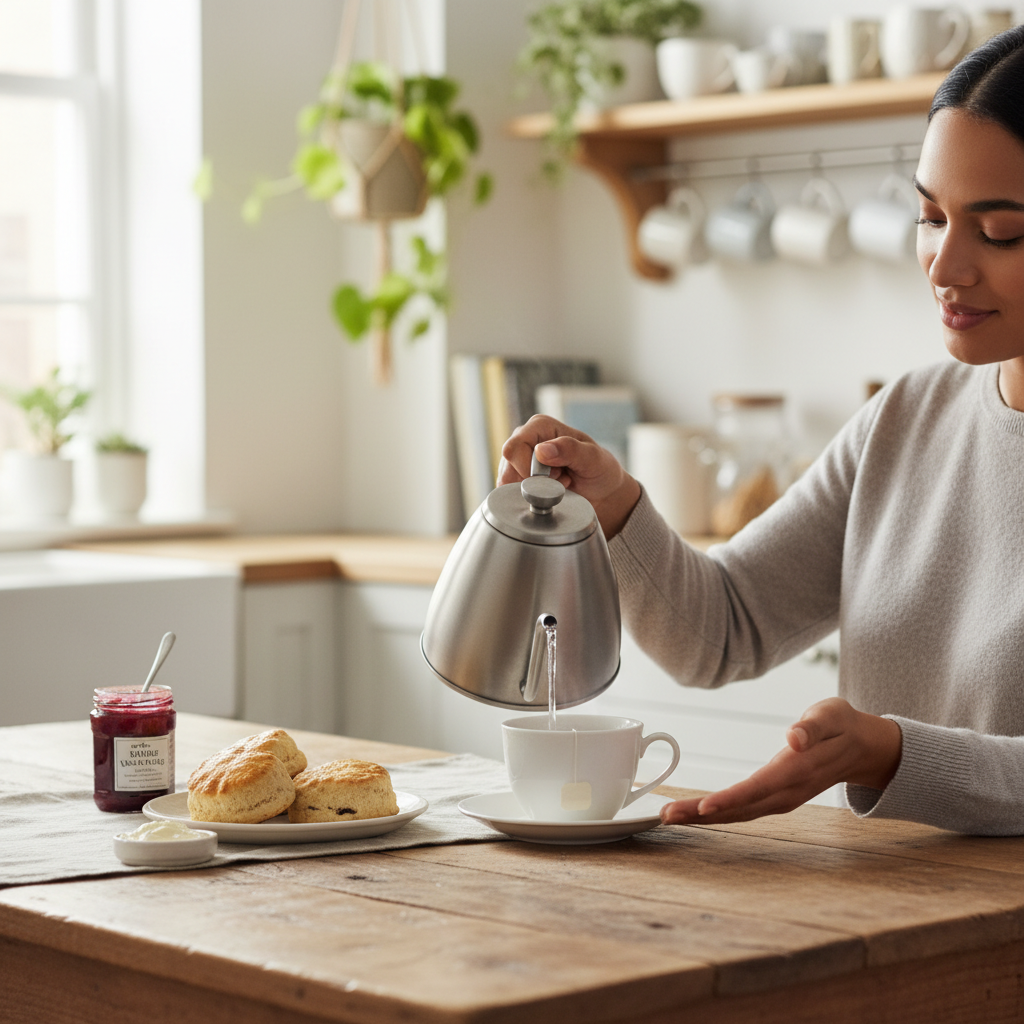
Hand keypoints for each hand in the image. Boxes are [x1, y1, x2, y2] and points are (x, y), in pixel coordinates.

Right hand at [498, 415, 641, 538]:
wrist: (602, 492)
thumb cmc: (599, 470)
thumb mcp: (593, 458)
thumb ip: (570, 450)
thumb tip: (541, 450)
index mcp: (540, 426)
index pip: (515, 447)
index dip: (527, 468)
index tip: (553, 477)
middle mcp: (525, 439)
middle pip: (508, 466)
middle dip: (533, 482)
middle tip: (559, 481)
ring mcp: (519, 459)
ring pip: (507, 482)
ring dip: (533, 491)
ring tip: (556, 486)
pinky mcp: (517, 478)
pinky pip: (510, 493)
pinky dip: (530, 499)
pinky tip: (548, 494)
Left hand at [660, 697, 902, 825]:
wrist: (861, 747)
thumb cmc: (841, 724)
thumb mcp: (832, 714)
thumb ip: (813, 726)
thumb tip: (794, 737)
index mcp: (798, 768)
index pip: (760, 787)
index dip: (732, 798)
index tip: (705, 806)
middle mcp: (788, 790)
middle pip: (742, 807)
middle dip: (703, 814)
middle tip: (667, 815)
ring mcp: (783, 798)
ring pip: (740, 813)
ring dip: (704, 818)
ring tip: (670, 817)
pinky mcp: (777, 798)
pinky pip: (744, 810)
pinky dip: (718, 814)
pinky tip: (695, 814)